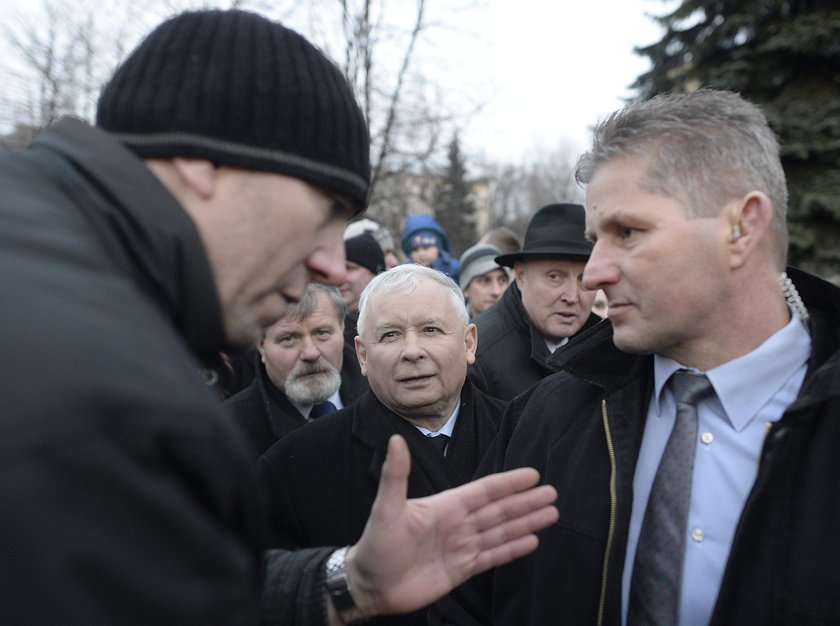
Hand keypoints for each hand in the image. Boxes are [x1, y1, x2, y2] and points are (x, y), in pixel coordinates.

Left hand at [343, 434, 557, 616]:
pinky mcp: (461, 570)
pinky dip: (512, 550)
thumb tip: (397, 439)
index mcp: (445, 506)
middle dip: (525, 502)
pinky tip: (531, 541)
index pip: (484, 491)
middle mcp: (457, 524)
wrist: (369, 586)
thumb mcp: (387, 508)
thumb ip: (396, 475)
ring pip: (500, 532)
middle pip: (499, 510)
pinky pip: (492, 557)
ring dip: (525, 523)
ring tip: (551, 514)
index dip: (508, 483)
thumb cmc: (376, 544)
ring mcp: (461, 547)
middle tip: (553, 493)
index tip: (533, 474)